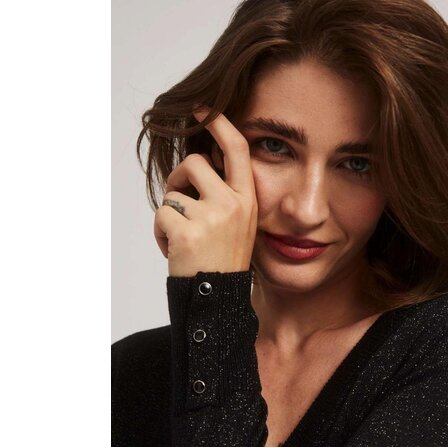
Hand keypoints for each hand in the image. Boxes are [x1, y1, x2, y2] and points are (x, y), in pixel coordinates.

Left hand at [154, 106, 258, 276]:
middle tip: (179, 200)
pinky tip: (174, 250)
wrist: (219, 298)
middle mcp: (232, 204)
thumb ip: (224, 194)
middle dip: (178, 178)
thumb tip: (199, 163)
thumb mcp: (238, 224)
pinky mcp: (187, 231)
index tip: (202, 107)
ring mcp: (210, 217)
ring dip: (169, 214)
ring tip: (182, 239)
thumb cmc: (224, 261)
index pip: (236, 150)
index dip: (219, 123)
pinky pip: (160, 215)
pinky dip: (161, 233)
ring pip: (173, 193)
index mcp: (247, 200)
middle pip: (194, 163)